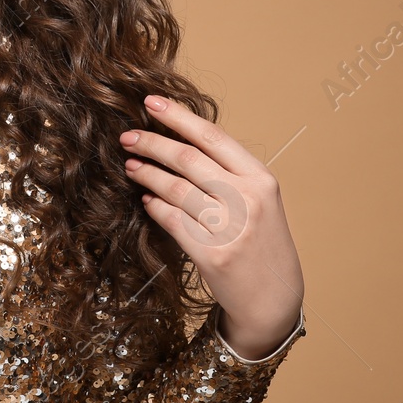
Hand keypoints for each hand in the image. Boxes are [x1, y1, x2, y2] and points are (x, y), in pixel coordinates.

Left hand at [120, 94, 303, 358]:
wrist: (275, 300)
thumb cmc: (263, 245)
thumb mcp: (261, 202)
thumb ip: (230, 174)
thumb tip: (181, 140)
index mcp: (262, 179)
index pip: (213, 137)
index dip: (177, 116)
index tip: (150, 102)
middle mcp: (249, 200)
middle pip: (188, 159)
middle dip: (151, 143)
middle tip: (127, 137)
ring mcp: (231, 229)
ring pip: (175, 189)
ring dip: (147, 174)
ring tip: (130, 166)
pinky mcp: (212, 255)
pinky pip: (172, 221)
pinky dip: (155, 207)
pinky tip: (146, 201)